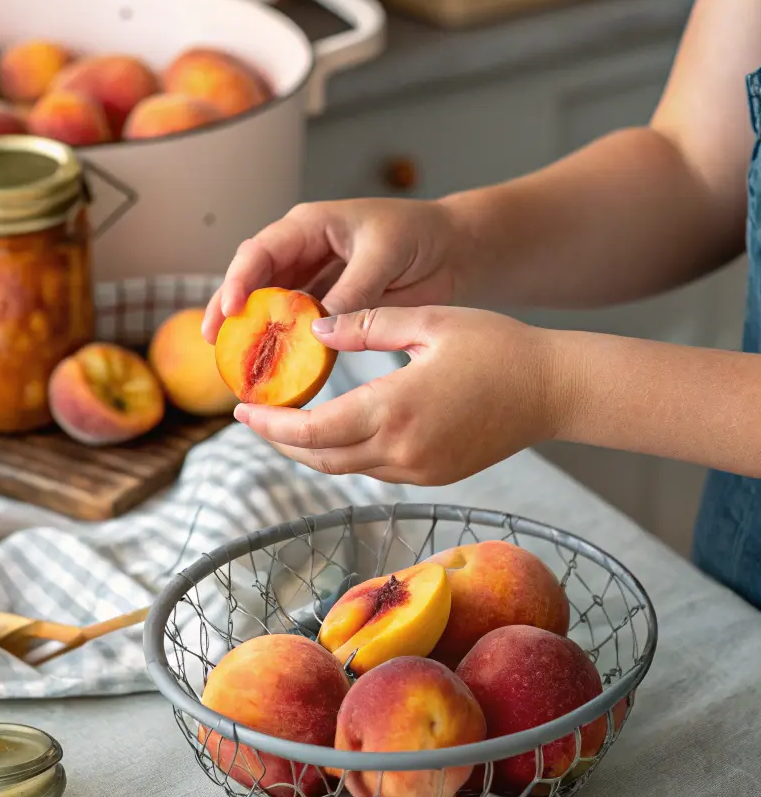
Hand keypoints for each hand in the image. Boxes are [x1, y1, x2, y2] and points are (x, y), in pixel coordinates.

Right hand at [202, 198, 461, 342]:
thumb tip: (318, 329)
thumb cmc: (421, 235)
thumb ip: (352, 290)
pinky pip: (299, 328)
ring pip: (270, 308)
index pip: (261, 252)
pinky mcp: (327, 308)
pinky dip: (287, 347)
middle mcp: (302, 252)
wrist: (456, 251)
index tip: (230, 311)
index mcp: (309, 226)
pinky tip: (277, 369)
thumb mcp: (385, 255)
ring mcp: (312, 281)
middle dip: (228, 310)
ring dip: (254, 333)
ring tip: (236, 363)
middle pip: (252, 281)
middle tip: (213, 342)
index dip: (239, 280)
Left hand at [233, 306, 568, 484]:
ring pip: (344, 468)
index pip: (311, 430)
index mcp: (395, 409)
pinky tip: (335, 428)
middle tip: (253, 416)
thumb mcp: (429, 321)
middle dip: (280, 440)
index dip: (270, 424)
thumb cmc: (498, 346)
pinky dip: (345, 452)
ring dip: (310, 449)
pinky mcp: (433, 476)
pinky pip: (374, 469)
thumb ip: (366, 325)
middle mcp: (402, 450)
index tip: (240, 409)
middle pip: (320, 458)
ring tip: (285, 421)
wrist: (555, 389)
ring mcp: (419, 470)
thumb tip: (316, 328)